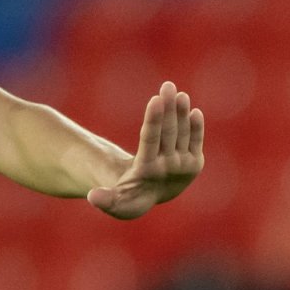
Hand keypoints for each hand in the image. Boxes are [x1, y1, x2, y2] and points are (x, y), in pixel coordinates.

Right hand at [87, 81, 203, 219]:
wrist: (149, 201)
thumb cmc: (127, 198)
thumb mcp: (114, 203)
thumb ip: (105, 200)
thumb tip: (93, 196)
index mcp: (147, 171)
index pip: (151, 140)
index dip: (154, 119)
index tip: (156, 99)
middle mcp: (169, 168)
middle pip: (169, 132)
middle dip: (168, 108)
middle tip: (168, 86)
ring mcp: (184, 166)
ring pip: (182, 133)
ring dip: (181, 111)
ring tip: (178, 93)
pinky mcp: (195, 164)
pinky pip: (196, 140)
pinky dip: (196, 126)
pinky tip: (193, 111)